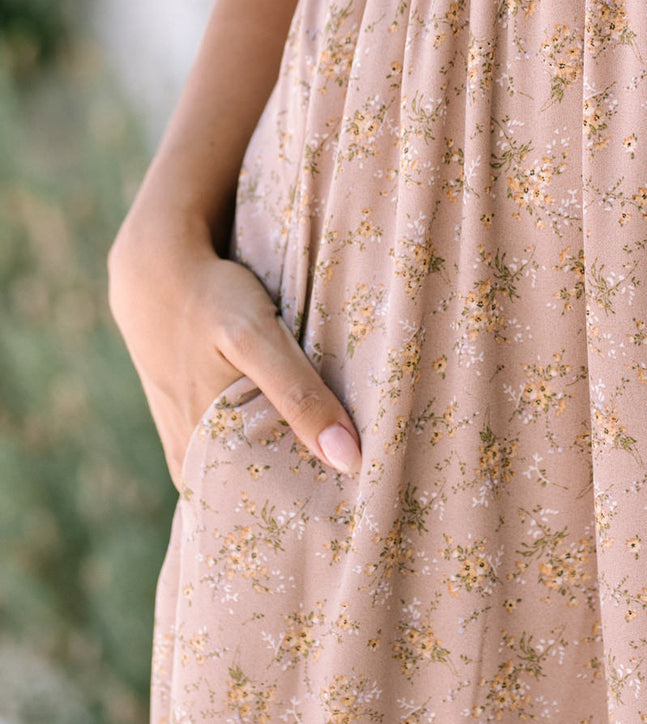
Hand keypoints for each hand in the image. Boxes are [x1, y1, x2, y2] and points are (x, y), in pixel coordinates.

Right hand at [107, 203, 361, 488]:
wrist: (155, 267)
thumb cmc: (210, 300)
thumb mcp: (255, 340)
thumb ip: (298, 395)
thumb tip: (347, 458)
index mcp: (202, 458)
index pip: (260, 513)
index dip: (306, 515)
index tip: (354, 515)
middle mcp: (191, 458)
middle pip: (254, 493)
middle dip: (298, 495)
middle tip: (356, 496)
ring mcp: (188, 437)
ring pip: (244, 467)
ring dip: (283, 466)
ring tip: (337, 466)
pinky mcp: (191, 413)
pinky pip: (232, 443)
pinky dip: (263, 441)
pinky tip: (298, 431)